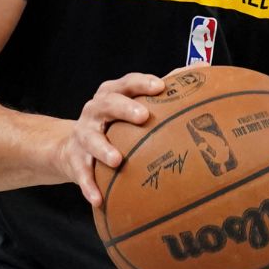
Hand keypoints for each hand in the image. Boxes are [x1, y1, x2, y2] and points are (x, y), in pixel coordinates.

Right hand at [54, 73, 163, 207]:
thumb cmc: (113, 123)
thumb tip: (197, 69)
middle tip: (143, 117)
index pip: (126, 83)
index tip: (160, 87)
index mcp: (111, 94)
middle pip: (107, 104)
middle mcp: (94, 111)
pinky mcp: (75, 160)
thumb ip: (160, 91)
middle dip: (125, 109)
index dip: (141, 83)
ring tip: (118, 160)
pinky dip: (89, 186)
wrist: (70, 147)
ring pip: (91, 140)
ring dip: (103, 149)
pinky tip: (99, 199)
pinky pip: (82, 173)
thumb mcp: (130, 104)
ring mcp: (83, 135)